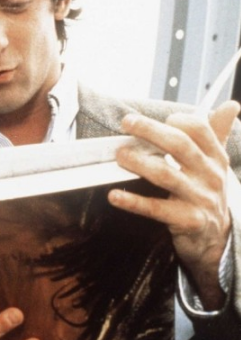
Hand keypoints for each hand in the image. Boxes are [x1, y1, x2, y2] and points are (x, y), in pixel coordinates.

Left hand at [109, 100, 239, 308]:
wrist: (217, 239)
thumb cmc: (208, 192)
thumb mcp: (217, 163)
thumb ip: (218, 133)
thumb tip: (232, 105)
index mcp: (215, 158)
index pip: (200, 130)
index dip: (180, 120)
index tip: (162, 119)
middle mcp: (209, 176)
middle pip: (180, 146)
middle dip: (151, 131)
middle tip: (127, 122)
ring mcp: (199, 198)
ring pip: (166, 175)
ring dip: (139, 163)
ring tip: (120, 155)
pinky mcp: (187, 220)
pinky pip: (156, 209)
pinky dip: (133, 202)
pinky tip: (115, 195)